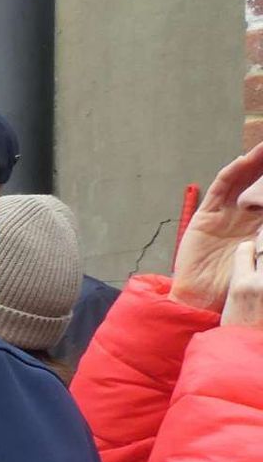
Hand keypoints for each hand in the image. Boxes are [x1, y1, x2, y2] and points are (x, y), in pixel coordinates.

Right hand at [172, 141, 262, 310]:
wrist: (203, 300)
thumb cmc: (236, 286)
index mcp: (261, 229)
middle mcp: (245, 218)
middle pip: (260, 185)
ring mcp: (225, 215)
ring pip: (243, 182)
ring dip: (255, 162)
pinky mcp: (206, 216)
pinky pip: (220, 189)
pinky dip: (230, 174)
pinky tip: (243, 161)